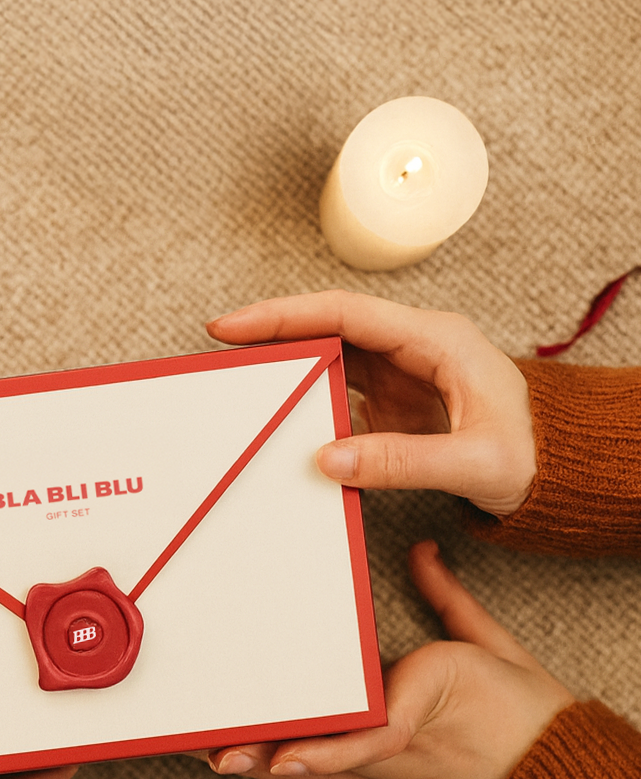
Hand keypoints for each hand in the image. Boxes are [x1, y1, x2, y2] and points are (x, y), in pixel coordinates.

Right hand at [206, 290, 536, 516]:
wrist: (557, 466)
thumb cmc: (532, 451)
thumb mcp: (472, 461)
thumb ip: (401, 462)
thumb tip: (328, 458)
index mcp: (434, 339)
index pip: (344, 313)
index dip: (284, 316)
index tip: (235, 325)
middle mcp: (411, 347)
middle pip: (325, 327)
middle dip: (271, 334)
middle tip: (220, 348)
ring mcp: (399, 374)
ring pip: (326, 357)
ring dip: (284, 367)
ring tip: (240, 380)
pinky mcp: (391, 403)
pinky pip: (336, 393)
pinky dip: (304, 403)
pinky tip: (280, 418)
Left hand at [208, 542, 573, 778]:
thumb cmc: (528, 716)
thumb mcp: (490, 646)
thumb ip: (448, 598)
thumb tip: (422, 552)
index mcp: (429, 704)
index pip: (373, 736)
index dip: (324, 752)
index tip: (281, 755)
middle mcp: (402, 753)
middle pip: (324, 761)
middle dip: (265, 754)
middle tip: (213, 751)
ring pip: (317, 778)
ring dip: (264, 766)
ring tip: (210, 756)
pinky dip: (293, 773)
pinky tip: (254, 767)